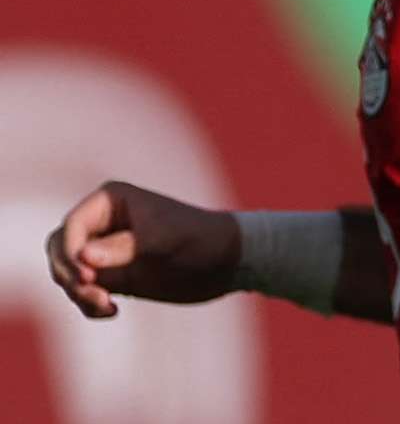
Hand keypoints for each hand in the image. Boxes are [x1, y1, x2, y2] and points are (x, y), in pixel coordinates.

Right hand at [44, 181, 241, 317]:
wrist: (228, 261)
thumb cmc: (201, 238)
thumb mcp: (164, 240)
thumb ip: (124, 248)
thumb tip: (83, 257)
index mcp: (110, 200)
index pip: (71, 227)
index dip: (71, 253)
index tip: (88, 278)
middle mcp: (103, 223)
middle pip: (60, 250)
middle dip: (69, 275)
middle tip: (95, 295)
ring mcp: (105, 251)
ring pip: (67, 273)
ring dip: (78, 293)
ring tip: (107, 306)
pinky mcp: (113, 276)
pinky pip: (83, 291)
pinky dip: (88, 304)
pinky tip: (111, 311)